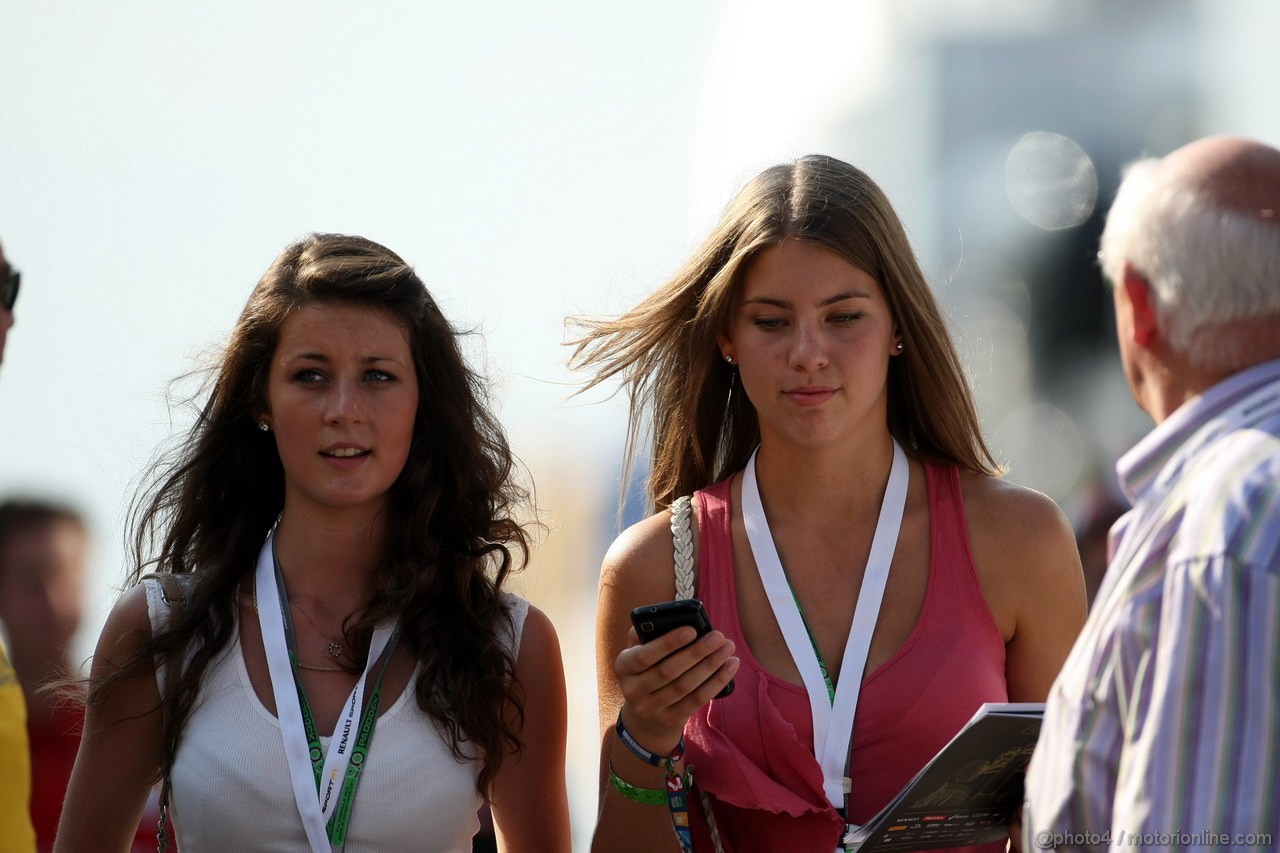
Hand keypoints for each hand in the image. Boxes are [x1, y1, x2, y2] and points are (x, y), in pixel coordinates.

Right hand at [614, 624, 738, 752]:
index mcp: (623, 666)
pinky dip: (717, 682)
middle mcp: (633, 690)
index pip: (644, 655)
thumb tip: (673, 618)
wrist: (645, 716)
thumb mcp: (639, 651)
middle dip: (697, 652)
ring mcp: (651, 709)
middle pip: (669, 671)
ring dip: (711, 665)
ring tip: (728, 649)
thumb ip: (648, 634)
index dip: (668, 643)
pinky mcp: (670, 720)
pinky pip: (697, 700)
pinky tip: (730, 666)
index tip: (692, 629)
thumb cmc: (647, 669)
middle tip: (719, 636)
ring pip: (686, 686)